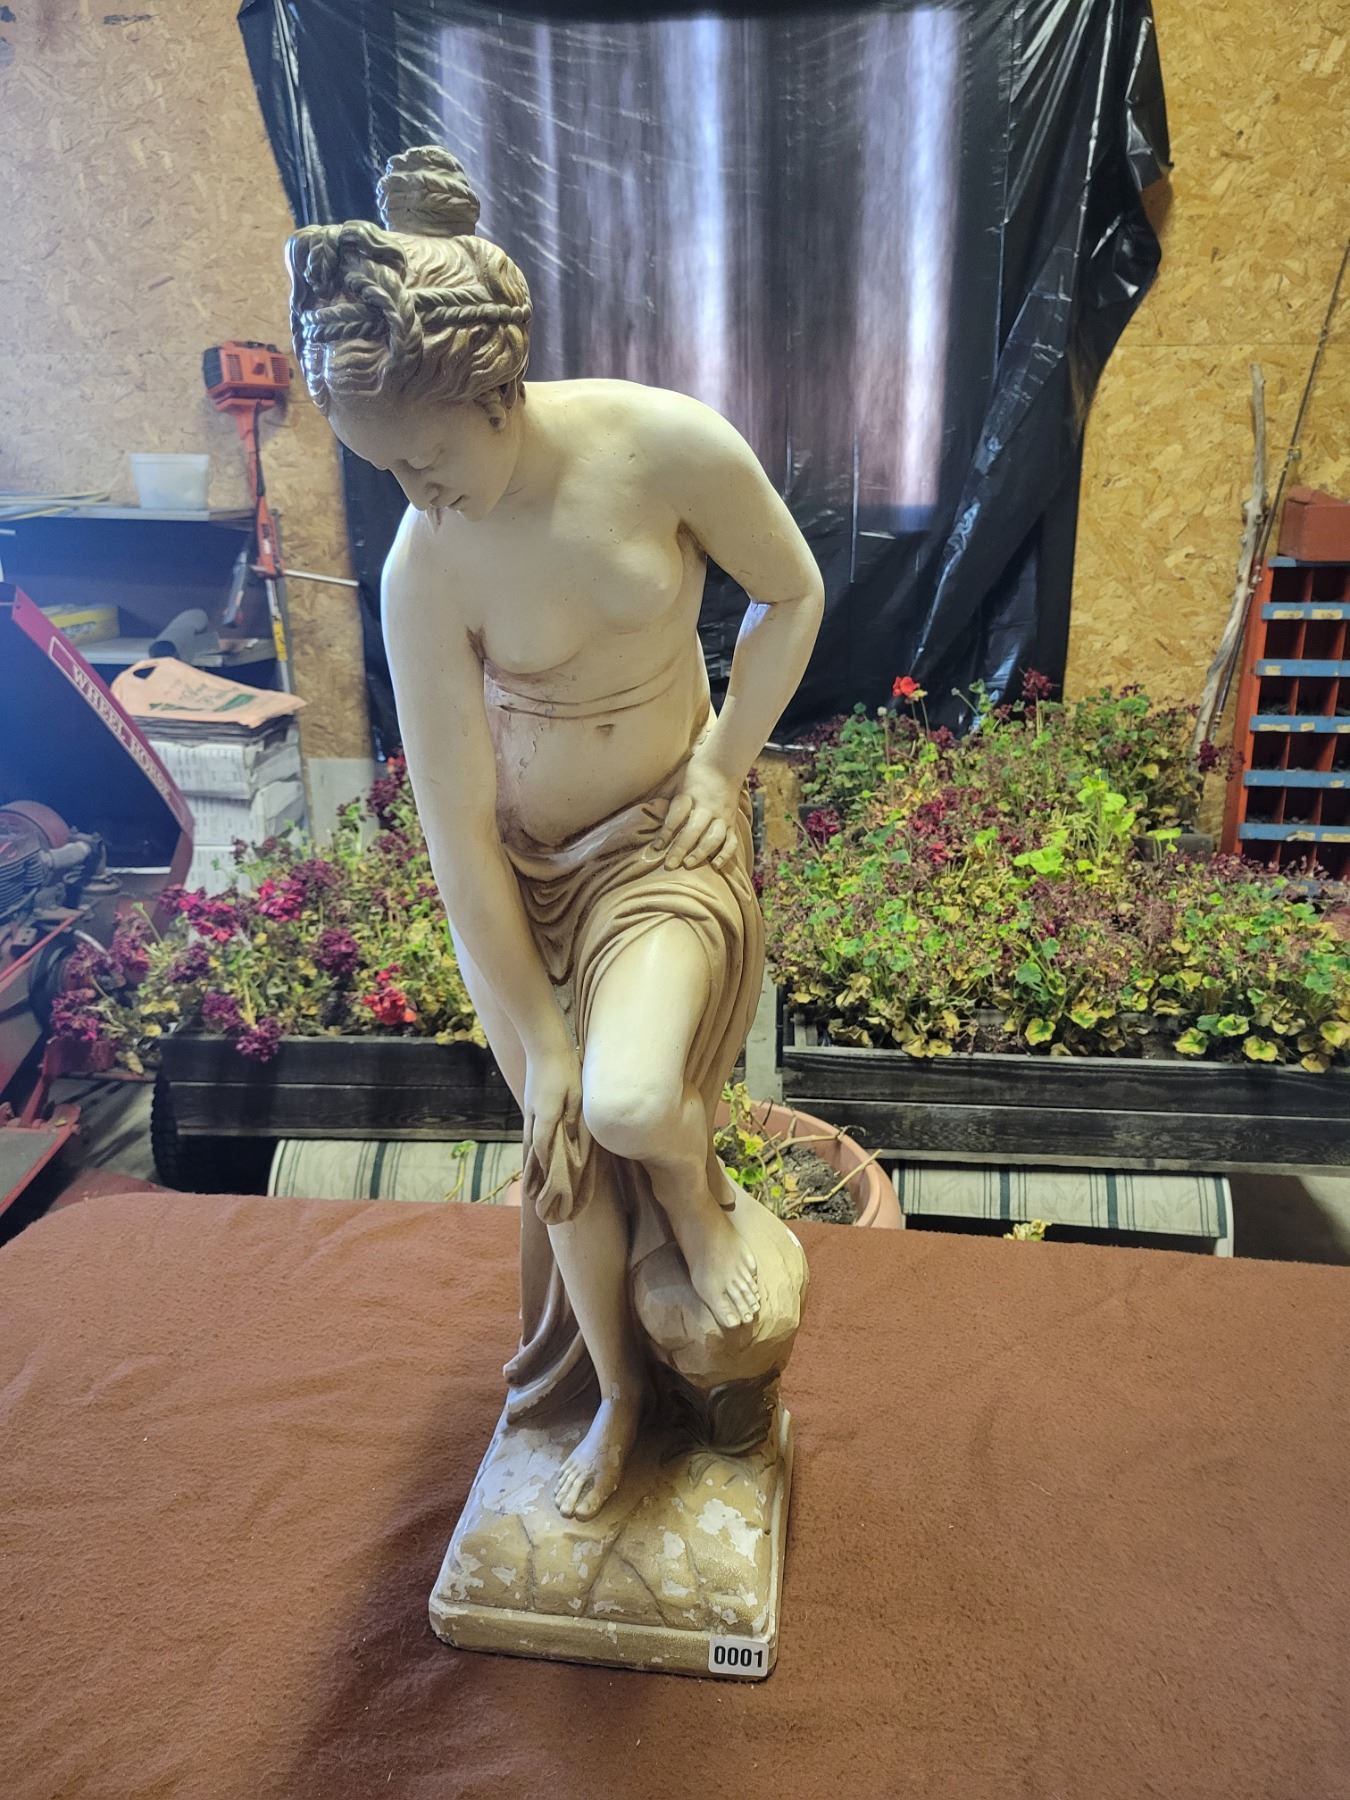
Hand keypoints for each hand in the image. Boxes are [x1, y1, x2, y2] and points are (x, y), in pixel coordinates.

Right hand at [523, 1043, 589, 1221]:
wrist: (544, 1043)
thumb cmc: (565, 1066)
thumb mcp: (576, 1093)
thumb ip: (573, 1117)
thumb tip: (570, 1138)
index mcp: (546, 1114)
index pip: (544, 1148)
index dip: (546, 1168)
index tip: (549, 1186)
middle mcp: (533, 1114)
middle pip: (533, 1147)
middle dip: (535, 1170)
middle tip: (534, 1192)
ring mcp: (529, 1107)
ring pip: (529, 1138)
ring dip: (531, 1157)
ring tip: (531, 1176)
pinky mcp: (529, 1100)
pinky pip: (529, 1128)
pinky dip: (531, 1142)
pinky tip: (534, 1146)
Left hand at [650, 756, 740, 871]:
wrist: (724, 764)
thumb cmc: (693, 773)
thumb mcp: (674, 780)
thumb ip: (660, 796)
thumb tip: (640, 810)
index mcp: (690, 795)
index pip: (677, 815)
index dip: (666, 832)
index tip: (657, 847)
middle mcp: (708, 807)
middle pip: (695, 830)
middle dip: (681, 848)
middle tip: (670, 865)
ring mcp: (721, 817)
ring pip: (714, 837)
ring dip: (701, 853)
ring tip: (688, 864)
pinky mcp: (732, 823)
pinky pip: (731, 841)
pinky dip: (725, 855)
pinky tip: (715, 866)